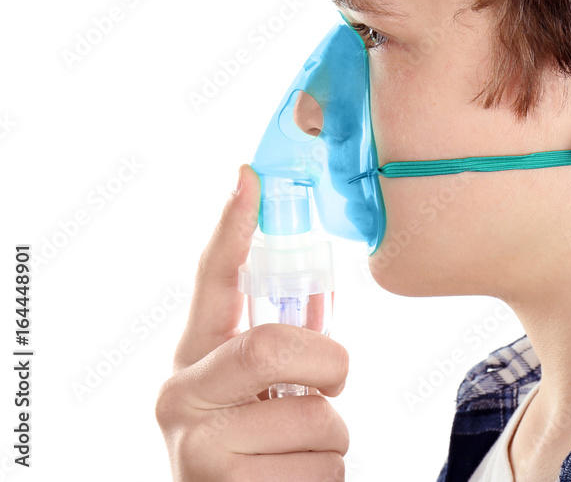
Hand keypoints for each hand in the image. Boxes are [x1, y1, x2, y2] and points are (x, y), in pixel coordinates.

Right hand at [155, 165, 349, 479]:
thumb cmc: (252, 450)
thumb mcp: (258, 392)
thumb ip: (286, 344)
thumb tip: (318, 290)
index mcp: (194, 360)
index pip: (213, 281)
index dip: (233, 228)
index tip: (250, 177)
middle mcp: (181, 398)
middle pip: (273, 346)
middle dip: (328, 365)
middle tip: (330, 384)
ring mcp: (197, 450)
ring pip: (317, 420)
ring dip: (331, 439)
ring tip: (296, 453)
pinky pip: (323, 472)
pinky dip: (326, 477)